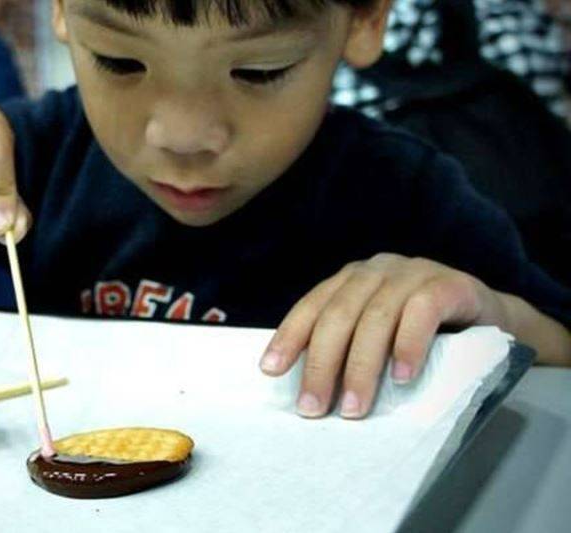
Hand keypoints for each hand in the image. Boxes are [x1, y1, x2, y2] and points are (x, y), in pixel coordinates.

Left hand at [259, 253, 506, 418]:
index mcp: (351, 281)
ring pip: (376, 317)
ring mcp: (412, 273)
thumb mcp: (378, 333)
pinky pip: (422, 312)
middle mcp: (376, 271)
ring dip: (362, 367)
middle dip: (322, 364)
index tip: (270, 370)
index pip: (313, 306)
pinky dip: (408, 346)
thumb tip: (310, 389)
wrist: (490, 318)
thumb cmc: (422, 331)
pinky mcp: (449, 284)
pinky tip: (402, 378)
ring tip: (354, 408)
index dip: (290, 336)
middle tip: (313, 407)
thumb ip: (348, 346)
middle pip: (339, 315)